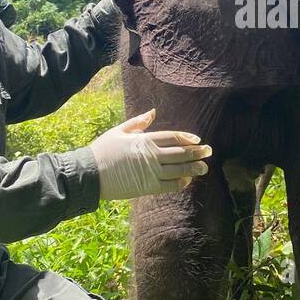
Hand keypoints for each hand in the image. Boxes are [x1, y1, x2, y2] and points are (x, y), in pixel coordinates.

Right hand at [89, 109, 211, 200]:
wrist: (90, 173)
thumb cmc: (102, 150)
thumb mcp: (119, 131)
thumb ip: (138, 122)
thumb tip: (153, 112)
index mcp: (145, 140)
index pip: (172, 137)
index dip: (187, 138)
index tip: (198, 139)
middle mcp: (151, 155)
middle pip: (180, 153)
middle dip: (196, 152)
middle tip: (209, 152)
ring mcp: (150, 172)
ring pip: (178, 169)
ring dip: (193, 168)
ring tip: (205, 168)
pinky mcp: (147, 187)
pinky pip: (168, 185)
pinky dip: (179, 183)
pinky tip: (187, 181)